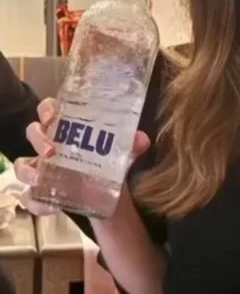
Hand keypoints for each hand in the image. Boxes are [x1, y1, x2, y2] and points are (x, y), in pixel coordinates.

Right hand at [14, 97, 150, 214]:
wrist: (109, 195)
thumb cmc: (110, 163)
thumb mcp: (123, 152)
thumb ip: (133, 144)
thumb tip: (141, 139)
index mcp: (68, 127)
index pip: (50, 109)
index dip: (47, 109)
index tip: (51, 116)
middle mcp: (51, 144)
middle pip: (33, 132)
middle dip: (38, 139)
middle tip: (51, 149)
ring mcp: (44, 169)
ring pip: (23, 165)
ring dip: (28, 170)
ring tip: (41, 177)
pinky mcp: (42, 192)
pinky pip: (30, 197)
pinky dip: (37, 202)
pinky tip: (51, 206)